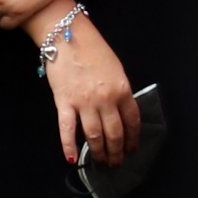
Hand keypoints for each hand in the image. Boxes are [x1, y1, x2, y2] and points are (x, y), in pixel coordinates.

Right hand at [42, 6, 137, 167]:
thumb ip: (120, 91)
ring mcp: (84, 103)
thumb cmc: (92, 48)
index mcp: (122, 89)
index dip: (133, 138)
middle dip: (117, 151)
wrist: (66, 35)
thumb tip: (120, 112)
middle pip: (115, 133)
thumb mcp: (116, 68)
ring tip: (101, 162)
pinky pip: (67, 129)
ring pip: (94, 136)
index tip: (132, 149)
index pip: (132, 121)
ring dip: (99, 152)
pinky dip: (69, 147)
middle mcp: (106, 100)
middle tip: (116, 163)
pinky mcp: (64, 103)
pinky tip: (72, 159)